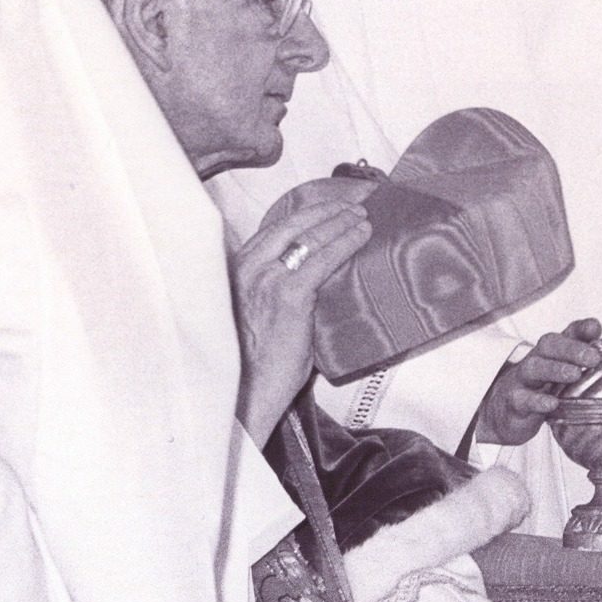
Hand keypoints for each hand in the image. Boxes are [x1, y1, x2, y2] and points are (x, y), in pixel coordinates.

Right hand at [233, 200, 370, 445]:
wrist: (244, 396)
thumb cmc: (256, 365)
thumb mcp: (261, 316)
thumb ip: (280, 291)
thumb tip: (318, 279)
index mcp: (239, 271)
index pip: (275, 230)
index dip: (305, 215)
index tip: (328, 208)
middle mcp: (249, 268)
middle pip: (291, 224)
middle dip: (325, 210)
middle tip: (352, 205)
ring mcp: (266, 279)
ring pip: (309, 236)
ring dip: (340, 221)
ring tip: (362, 217)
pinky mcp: (288, 295)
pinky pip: (322, 259)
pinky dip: (345, 242)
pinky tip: (361, 236)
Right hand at [474, 317, 601, 446]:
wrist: (506, 410)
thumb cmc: (547, 385)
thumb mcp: (575, 368)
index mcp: (557, 351)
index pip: (568, 332)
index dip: (581, 329)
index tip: (596, 328)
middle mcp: (539, 359)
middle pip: (550, 344)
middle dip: (571, 348)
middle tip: (593, 357)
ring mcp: (524, 380)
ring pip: (534, 368)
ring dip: (554, 369)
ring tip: (575, 375)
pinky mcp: (514, 402)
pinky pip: (522, 399)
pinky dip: (536, 400)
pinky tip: (552, 404)